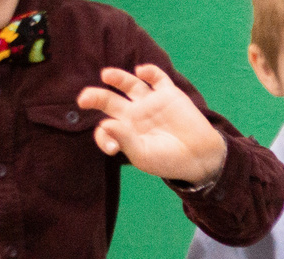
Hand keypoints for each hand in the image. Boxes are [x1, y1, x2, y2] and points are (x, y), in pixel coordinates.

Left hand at [77, 66, 230, 186]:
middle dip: (95, 97)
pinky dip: (148, 71)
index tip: (112, 149)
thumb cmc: (169, 161)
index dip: (103, 135)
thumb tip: (105, 123)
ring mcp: (150, 103)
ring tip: (106, 75)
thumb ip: (124, 139)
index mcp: (126, 131)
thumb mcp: (143, 155)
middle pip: (109, 100)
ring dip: (116, 77)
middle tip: (84, 99)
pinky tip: (141, 72)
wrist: (200, 158)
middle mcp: (135, 114)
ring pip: (129, 84)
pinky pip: (156, 78)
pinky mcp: (168, 94)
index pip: (105, 127)